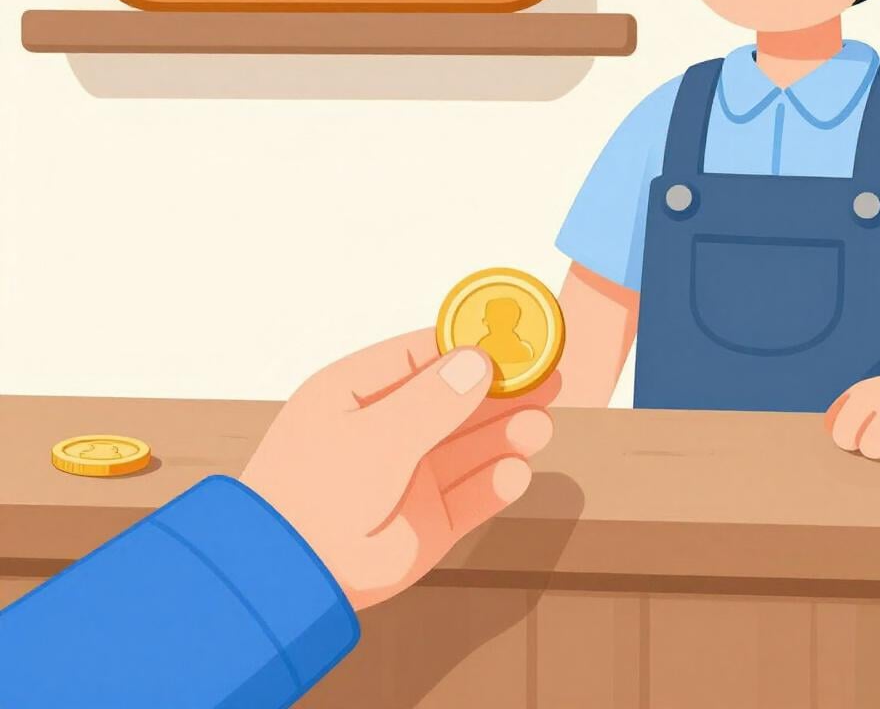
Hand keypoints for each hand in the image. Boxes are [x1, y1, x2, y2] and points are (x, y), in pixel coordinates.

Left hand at [240, 329, 557, 608]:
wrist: (289, 580)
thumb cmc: (314, 493)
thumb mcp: (373, 436)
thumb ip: (431, 401)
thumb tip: (480, 361)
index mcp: (359, 392)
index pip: (424, 356)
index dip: (470, 347)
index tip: (516, 340)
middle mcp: (390, 429)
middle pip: (459, 400)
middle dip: (504, 391)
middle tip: (549, 379)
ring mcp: (412, 476)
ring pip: (472, 446)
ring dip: (508, 434)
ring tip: (539, 426)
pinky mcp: (431, 521)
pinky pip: (473, 495)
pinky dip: (497, 483)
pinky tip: (514, 472)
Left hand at [825, 366, 879, 463]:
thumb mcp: (879, 390)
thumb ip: (852, 409)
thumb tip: (832, 432)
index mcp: (863, 390)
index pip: (836, 427)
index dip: (846, 436)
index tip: (861, 432)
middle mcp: (878, 399)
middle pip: (846, 441)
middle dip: (860, 444)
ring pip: (873, 450)